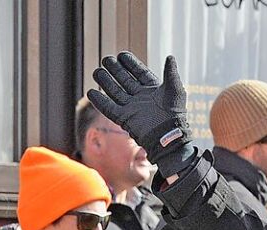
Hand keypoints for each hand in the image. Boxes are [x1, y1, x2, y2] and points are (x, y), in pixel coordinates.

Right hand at [89, 52, 194, 177]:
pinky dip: (100, 102)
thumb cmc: (174, 114)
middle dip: (115, 70)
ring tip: (97, 71)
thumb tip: (170, 57)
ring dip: (106, 82)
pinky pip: (110, 109)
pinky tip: (91, 93)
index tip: (121, 55)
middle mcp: (141, 98)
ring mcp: (132, 108)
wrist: (168, 137)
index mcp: (153, 90)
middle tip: (106, 59)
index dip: (130, 64)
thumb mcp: (175, 89)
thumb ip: (171, 73)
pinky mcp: (124, 119)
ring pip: (115, 92)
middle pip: (125, 80)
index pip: (139, 73)